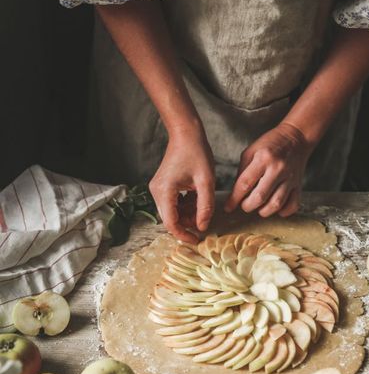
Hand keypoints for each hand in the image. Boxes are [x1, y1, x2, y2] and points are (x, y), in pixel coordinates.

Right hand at [149, 127, 214, 243]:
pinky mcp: (163, 187)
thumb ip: (205, 207)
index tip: (198, 239)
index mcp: (165, 191)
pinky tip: (196, 197)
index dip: (184, 235)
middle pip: (170, 219)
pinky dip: (185, 206)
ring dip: (188, 214)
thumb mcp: (206, 182)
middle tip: (204, 218)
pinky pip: (173, 204)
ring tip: (202, 203)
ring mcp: (158, 189)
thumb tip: (202, 227)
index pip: (171, 223)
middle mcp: (157, 192)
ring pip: (172, 213)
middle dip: (188, 223)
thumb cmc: (196, 153)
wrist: (186, 133)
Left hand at [225, 122, 310, 217]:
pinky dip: (283, 212)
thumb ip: (243, 172)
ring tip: (259, 207)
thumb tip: (236, 194)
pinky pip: (292, 205)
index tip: (229, 207)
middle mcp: (278, 169)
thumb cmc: (270, 144)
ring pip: (276, 204)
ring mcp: (290, 178)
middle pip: (260, 197)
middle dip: (248, 206)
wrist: (297, 138)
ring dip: (264, 211)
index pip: (244, 184)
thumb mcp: (251, 151)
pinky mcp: (299, 185)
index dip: (234, 199)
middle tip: (245, 205)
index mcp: (263, 158)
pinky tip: (276, 208)